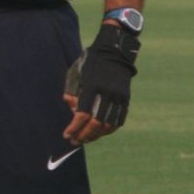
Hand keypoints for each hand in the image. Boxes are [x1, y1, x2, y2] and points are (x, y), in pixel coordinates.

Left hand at [62, 21, 139, 145]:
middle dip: (84, 135)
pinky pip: (119, 120)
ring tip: (86, 139)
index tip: (66, 135)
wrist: (115, 51)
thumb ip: (72, 92)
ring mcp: (119, 96)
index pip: (82, 114)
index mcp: (92, 86)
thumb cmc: (90, 62)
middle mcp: (107, 93)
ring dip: (96, 135)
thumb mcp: (76, 73)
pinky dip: (109, 129)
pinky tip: (100, 133)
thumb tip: (73, 111)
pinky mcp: (126, 98)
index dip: (74, 127)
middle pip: (96, 123)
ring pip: (109, 125)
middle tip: (74, 142)